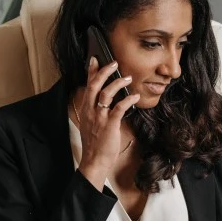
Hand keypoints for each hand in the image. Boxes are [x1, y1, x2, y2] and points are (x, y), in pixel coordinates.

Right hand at [76, 57, 139, 187]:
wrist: (94, 161)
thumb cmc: (95, 143)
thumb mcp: (91, 124)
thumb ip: (95, 111)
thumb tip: (106, 101)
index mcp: (85, 109)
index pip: (87, 86)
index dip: (91, 72)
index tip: (95, 59)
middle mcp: (90, 111)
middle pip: (95, 85)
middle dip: (104, 71)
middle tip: (114, 63)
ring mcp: (99, 117)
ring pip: (106, 94)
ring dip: (117, 83)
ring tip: (128, 78)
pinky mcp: (110, 125)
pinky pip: (119, 108)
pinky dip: (128, 100)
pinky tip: (135, 96)